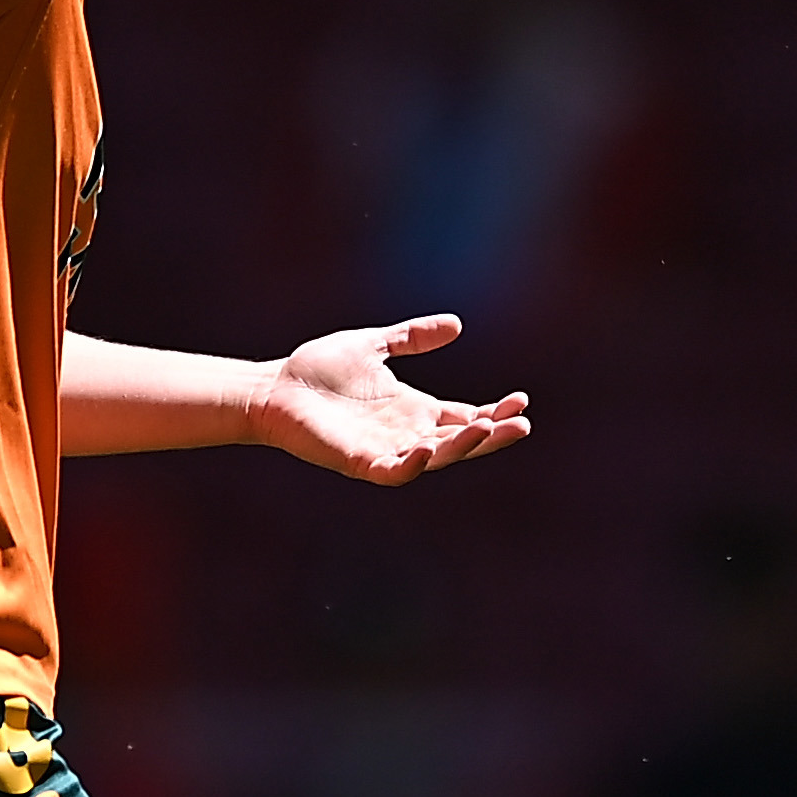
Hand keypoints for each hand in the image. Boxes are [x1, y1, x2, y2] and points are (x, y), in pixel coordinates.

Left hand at [252, 314, 530, 484]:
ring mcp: (385, 449)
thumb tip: (456, 324)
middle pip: (460, 441)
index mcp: (413, 409)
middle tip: (522, 424)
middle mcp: (405, 433)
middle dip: (493, 434)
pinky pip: (394, 471)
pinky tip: (429, 451)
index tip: (520, 399)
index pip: (465, 416)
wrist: (273, 388)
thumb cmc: (317, 370)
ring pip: (436, 457)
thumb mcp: (375, 345)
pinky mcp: (359, 461)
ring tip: (487, 428)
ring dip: (462, 447)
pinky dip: (413, 465)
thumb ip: (412, 338)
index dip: (494, 412)